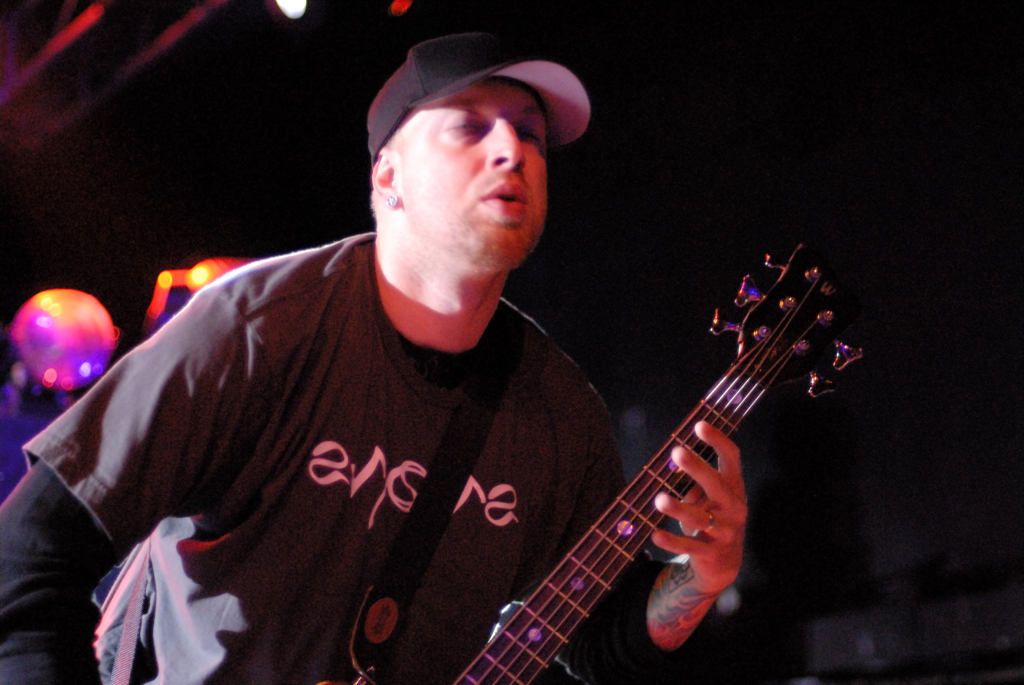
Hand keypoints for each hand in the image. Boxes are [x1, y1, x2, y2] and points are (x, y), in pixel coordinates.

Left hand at [646, 421, 746, 649]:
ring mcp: (724, 532)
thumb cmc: (712, 518)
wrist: (724, 564)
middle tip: (676, 452)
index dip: (718, 440)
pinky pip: (689, 546)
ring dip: (679, 508)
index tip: (699, 425)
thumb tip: (672, 462)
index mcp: (733, 487)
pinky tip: (654, 534)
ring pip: (700, 518)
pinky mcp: (711, 554)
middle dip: (697, 468)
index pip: (732, 458)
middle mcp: (733, 508)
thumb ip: (695, 481)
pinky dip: (671, 541)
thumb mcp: (709, 498)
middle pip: (716, 484)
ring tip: (659, 499)